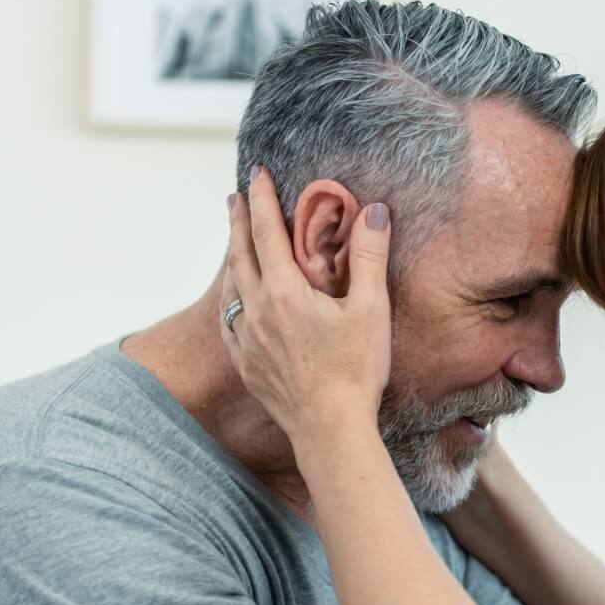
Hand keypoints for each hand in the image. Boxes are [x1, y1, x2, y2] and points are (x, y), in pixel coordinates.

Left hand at [219, 166, 393, 444]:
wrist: (330, 429)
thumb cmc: (355, 371)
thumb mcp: (371, 309)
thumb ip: (369, 256)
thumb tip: (375, 211)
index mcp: (284, 292)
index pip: (266, 232)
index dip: (262, 200)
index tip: (257, 174)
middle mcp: (257, 312)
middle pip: (240, 255)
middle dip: (239, 222)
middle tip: (236, 197)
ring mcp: (248, 340)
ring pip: (231, 288)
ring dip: (233, 258)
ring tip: (235, 243)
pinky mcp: (247, 365)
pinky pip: (229, 321)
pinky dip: (230, 299)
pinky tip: (235, 301)